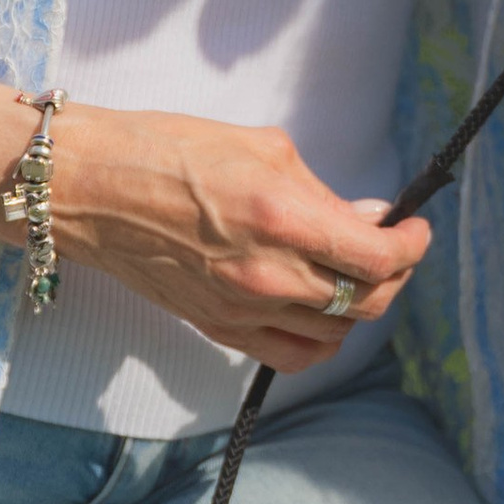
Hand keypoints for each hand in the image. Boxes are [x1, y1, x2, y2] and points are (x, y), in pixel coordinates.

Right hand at [0, 78, 427, 370]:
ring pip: (336, 334)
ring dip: (359, 306)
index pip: (378, 256)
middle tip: (392, 248)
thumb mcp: (261, 147)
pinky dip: (321, 339)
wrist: (89, 188)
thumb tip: (369, 217)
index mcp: (282, 217)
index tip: (414, 228)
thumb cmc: (167, 150)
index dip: (411, 245)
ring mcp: (242, 309)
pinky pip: (292, 355)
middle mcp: (268, 273)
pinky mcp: (217, 328)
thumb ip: (322, 191)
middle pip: (367, 301)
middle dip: (394, 275)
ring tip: (354, 274)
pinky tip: (319, 309)